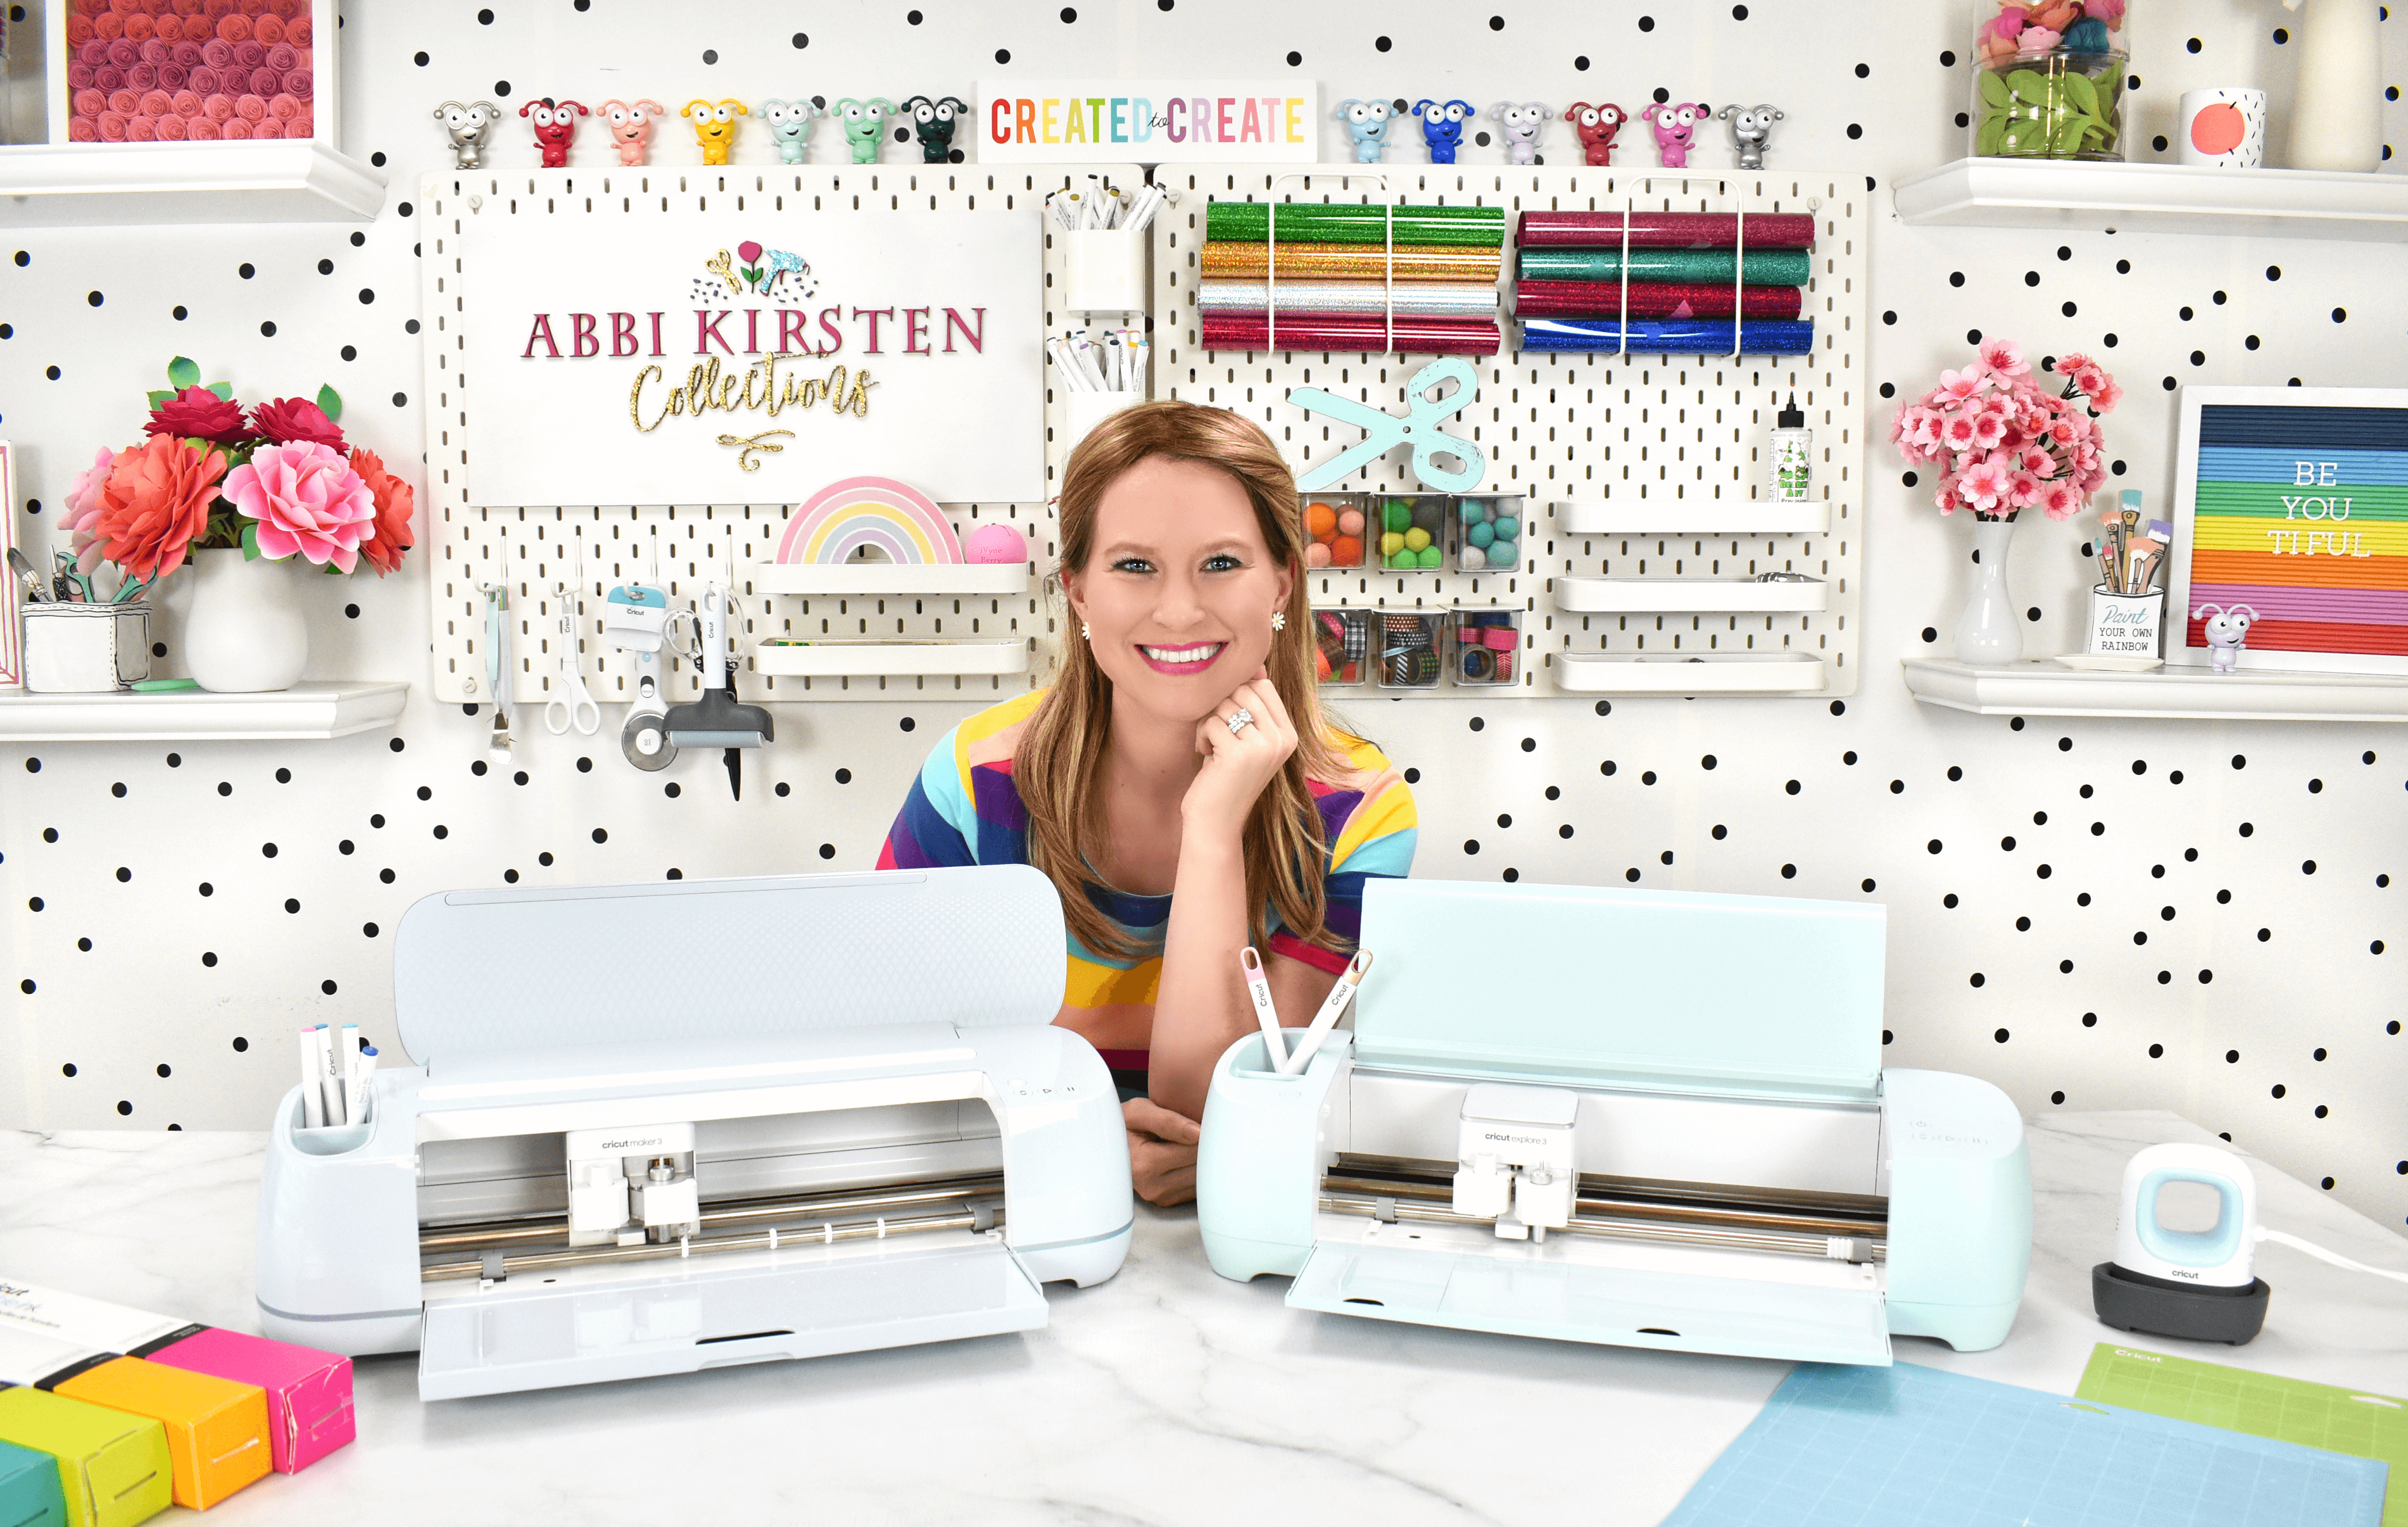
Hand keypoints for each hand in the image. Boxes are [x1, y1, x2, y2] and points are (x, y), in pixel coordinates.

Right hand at [1123, 1096, 1200, 1205]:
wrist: (1108, 1145)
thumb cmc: (1123, 1126)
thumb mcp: (1139, 1112)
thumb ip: (1168, 1120)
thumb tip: (1198, 1133)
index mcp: (1143, 1165)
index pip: (1193, 1149)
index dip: (1199, 1133)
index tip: (1191, 1123)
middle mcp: (1150, 1187)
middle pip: (1198, 1165)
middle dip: (1199, 1147)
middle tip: (1186, 1132)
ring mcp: (1158, 1197)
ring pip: (1199, 1178)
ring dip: (1197, 1160)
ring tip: (1179, 1145)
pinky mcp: (1166, 1201)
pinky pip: (1193, 1187)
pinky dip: (1191, 1172)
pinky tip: (1178, 1159)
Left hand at [1183, 665, 1298, 839]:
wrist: (1217, 824)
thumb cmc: (1226, 778)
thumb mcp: (1247, 740)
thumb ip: (1253, 707)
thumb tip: (1256, 666)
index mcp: (1289, 734)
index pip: (1262, 686)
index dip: (1236, 695)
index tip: (1229, 721)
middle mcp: (1282, 739)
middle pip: (1243, 690)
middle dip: (1221, 707)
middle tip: (1217, 734)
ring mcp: (1264, 747)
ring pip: (1225, 704)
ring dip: (1209, 722)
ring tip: (1212, 746)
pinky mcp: (1240, 754)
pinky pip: (1211, 722)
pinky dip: (1201, 736)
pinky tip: (1206, 755)